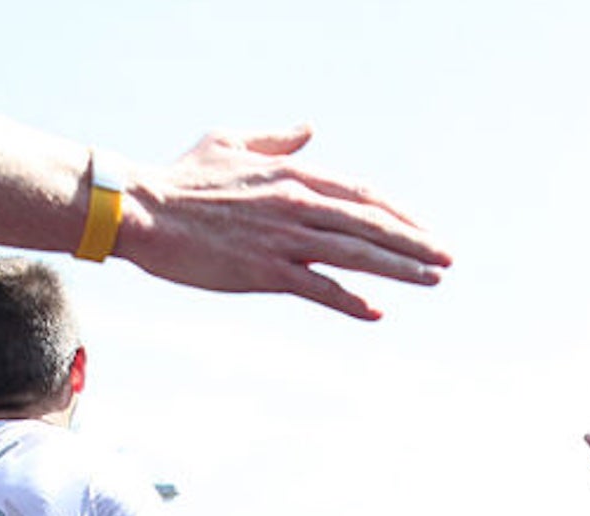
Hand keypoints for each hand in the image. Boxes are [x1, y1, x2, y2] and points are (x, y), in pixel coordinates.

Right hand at [118, 126, 451, 320]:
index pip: (363, 195)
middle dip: (414, 242)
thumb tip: (309, 129)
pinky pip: (319, 288)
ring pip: (356, 254)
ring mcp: (283, 239)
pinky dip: (351, 300)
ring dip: (400, 269)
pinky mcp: (264, 270)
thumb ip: (276, 141)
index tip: (423, 230)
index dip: (398, 214)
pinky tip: (377, 312)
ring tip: (433, 279)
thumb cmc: (181, 178)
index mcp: (293, 176)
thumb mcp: (230, 142)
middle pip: (371, 224)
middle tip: (447, 258)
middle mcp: (297, 205)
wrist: (141, 209)